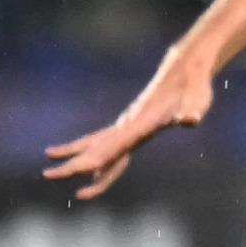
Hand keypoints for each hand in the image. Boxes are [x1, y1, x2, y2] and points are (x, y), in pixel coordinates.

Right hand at [43, 50, 216, 198]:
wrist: (185, 70)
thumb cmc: (194, 89)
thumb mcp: (197, 101)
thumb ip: (192, 111)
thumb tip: (190, 119)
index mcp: (140, 124)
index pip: (114, 146)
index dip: (97, 159)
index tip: (78, 170)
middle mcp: (128, 125)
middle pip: (97, 149)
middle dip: (73, 163)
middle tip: (47, 175)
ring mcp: (127, 124)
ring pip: (95, 145)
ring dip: (74, 157)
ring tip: (48, 169)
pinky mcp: (131, 124)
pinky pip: (105, 142)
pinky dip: (91, 151)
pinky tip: (89, 167)